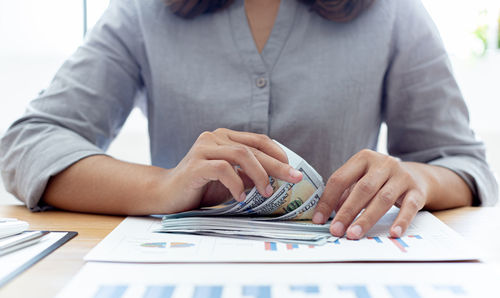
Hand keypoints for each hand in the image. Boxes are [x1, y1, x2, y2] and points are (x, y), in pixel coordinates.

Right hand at [166, 128, 302, 212]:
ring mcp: (203, 148)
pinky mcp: (195, 164)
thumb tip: (279, 179)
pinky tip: (240, 197)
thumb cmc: (201, 188)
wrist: (167, 195)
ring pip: (241, 154)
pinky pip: (223, 169)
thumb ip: (250, 174)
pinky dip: (236, 183)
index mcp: (225, 137)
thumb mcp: (232, 180)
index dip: (278, 153)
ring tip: (267, 191)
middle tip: (293, 179)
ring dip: (259, 174)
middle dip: (277, 164)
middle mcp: (214, 137)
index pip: (258, 140)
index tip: (292, 169)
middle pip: (253, 148)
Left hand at [312, 149, 429, 238]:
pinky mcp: (417, 190)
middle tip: (336, 230)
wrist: (417, 176)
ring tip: (354, 234)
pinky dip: (401, 220)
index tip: (318, 220)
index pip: (340, 179)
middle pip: (362, 189)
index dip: (327, 200)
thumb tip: (326, 215)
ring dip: (366, 218)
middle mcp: (383, 163)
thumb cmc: (380, 181)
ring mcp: (401, 176)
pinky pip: (409, 207)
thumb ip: (344, 194)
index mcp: (363, 158)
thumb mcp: (361, 180)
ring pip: (383, 199)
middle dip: (347, 212)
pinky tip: (393, 233)